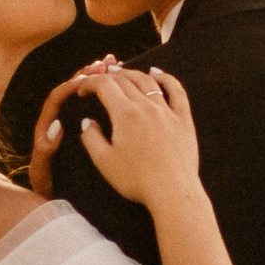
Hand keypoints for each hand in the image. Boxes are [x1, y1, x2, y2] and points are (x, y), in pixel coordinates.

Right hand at [35, 61, 203, 213]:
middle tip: (98, 80)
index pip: (104, 85)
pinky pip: (176, 92)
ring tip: (121, 72)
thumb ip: (91, 138)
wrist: (172, 192)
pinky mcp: (183, 120)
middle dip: (107, 76)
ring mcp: (167, 111)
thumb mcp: (104, 162)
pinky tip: (158, 74)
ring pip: (148, 82)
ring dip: (132, 73)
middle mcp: (146, 106)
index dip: (89, 83)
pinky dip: (167, 78)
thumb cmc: (137, 180)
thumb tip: (88, 122)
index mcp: (125, 114)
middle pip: (125, 80)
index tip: (82, 90)